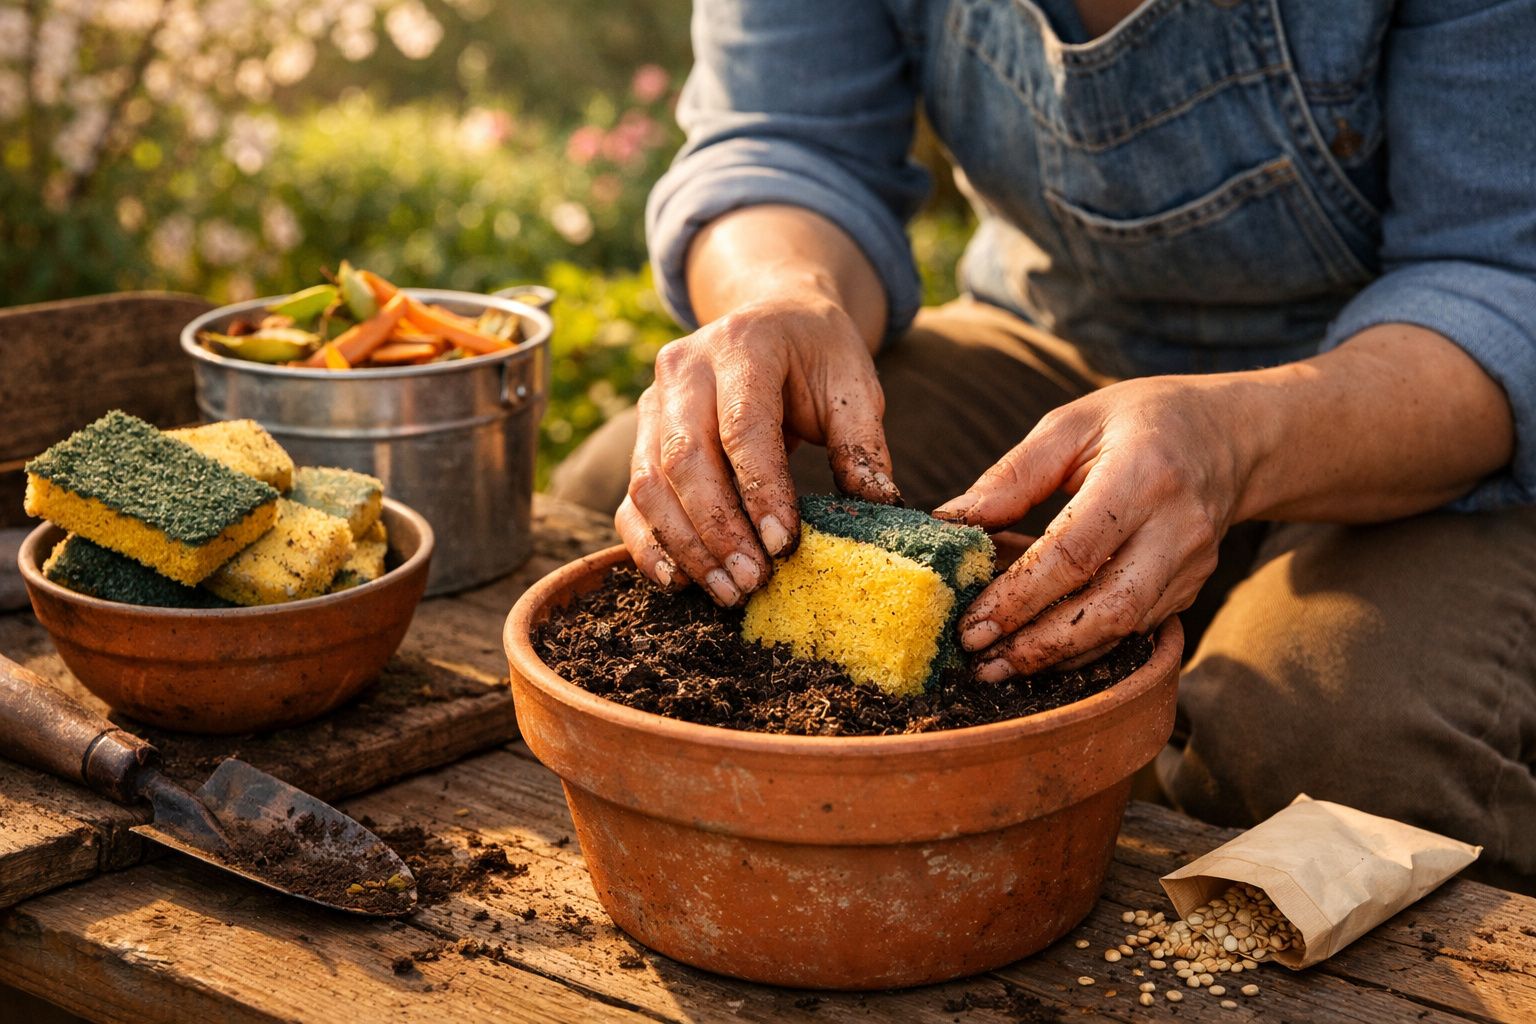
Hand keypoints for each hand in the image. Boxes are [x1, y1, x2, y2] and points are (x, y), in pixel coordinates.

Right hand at [617, 290, 900, 605]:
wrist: (772, 319)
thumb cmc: (817, 355)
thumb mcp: (853, 381)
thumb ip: (863, 440)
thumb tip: (878, 504)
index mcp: (742, 345)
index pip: (743, 427)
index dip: (761, 491)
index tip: (785, 545)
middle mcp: (683, 370)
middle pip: (684, 459)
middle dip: (718, 531)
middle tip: (754, 582)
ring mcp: (652, 403)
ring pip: (649, 484)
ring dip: (686, 546)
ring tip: (729, 591)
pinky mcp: (642, 439)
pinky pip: (631, 498)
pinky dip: (648, 544)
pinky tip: (681, 581)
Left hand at [934, 376, 1260, 678]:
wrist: (1231, 438)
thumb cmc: (1141, 422)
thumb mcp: (1073, 423)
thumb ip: (1013, 475)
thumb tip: (953, 521)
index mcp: (1143, 474)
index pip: (1075, 552)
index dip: (1019, 596)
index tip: (971, 624)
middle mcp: (1177, 527)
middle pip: (1106, 607)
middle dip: (1038, 645)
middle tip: (980, 662)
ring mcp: (1192, 565)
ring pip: (1124, 630)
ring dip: (1059, 657)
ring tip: (999, 668)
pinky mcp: (1193, 589)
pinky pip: (1136, 631)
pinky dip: (1086, 648)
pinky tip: (1040, 653)